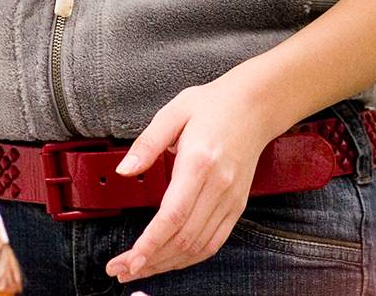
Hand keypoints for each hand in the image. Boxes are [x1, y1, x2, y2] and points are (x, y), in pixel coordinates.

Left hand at [105, 72, 281, 283]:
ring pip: (199, 246)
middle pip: (184, 238)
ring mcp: (231, 200)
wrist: (254, 106)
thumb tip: (123, 170)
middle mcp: (219, 187)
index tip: (131, 259)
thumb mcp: (173, 112)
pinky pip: (214, 241)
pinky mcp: (237, 206)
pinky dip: (190, 257)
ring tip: (138, 270)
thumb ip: (146, 143)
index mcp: (199, 163)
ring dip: (167, 263)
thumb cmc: (211, 105)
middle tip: (121, 270)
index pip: (174, 215)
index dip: (151, 242)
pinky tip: (168, 260)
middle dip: (150, 260)